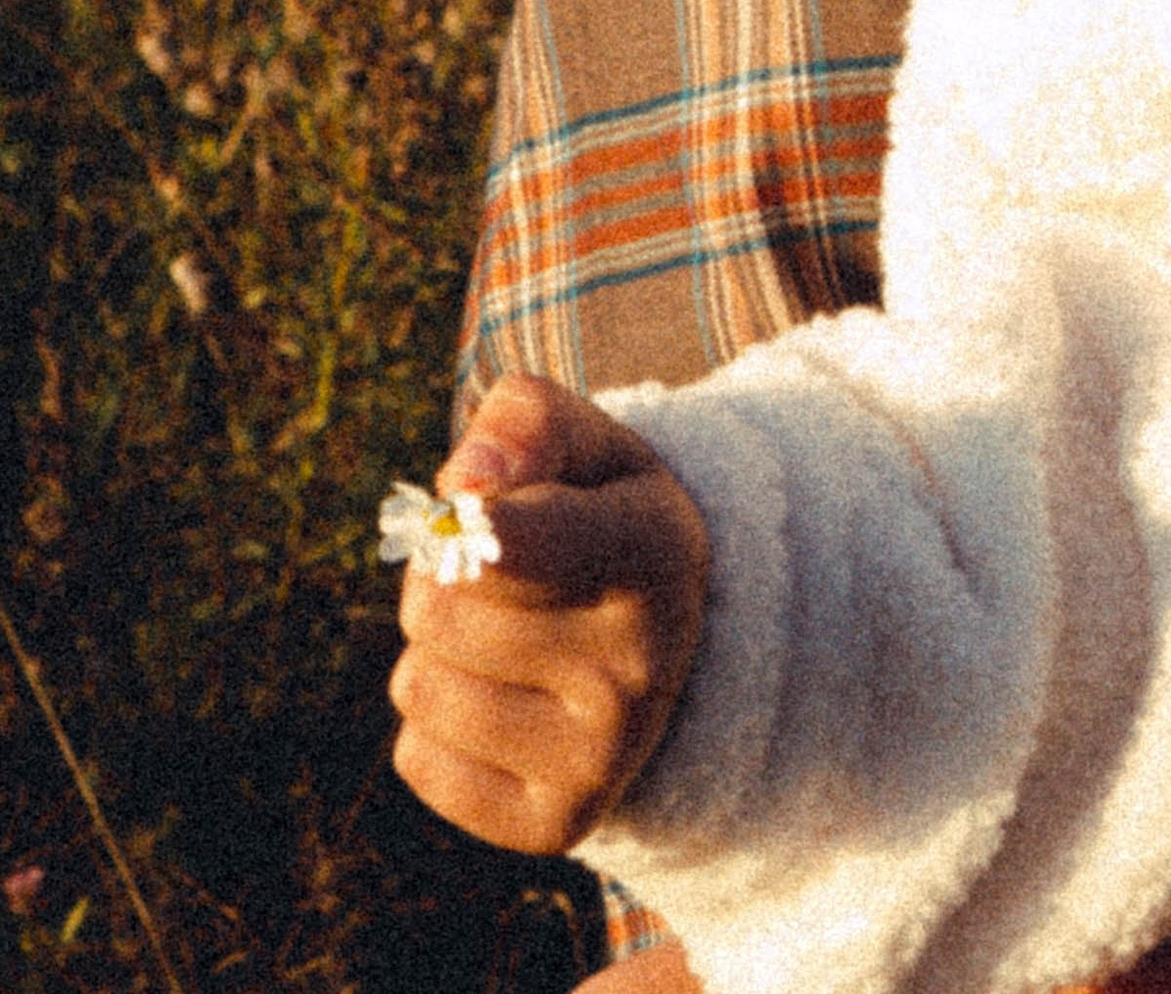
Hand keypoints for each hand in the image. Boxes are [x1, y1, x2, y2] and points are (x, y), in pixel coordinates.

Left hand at [388, 373, 709, 858]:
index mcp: (653, 549)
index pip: (509, 544)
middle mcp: (638, 665)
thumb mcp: (584, 445)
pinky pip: (418, 760)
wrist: (673, 648)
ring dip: (436, 652)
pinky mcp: (555, 825)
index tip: (468, 512)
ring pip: (418, 684)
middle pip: (435, 607)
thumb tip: (467, 484)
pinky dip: (436, 727)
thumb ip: (524, 425)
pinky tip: (501, 704)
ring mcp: (602, 758)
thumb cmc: (599, 516)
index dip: (465, 524)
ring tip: (502, 638)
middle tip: (498, 575)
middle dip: (440, 577)